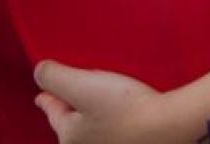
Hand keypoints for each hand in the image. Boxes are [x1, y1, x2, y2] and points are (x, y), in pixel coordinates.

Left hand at [34, 60, 172, 143]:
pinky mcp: (133, 140)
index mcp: (70, 136)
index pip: (52, 112)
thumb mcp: (80, 86)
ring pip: (93, 125)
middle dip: (71, 106)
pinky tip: (123, 105)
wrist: (169, 126)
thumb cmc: (125, 109)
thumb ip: (54, 77)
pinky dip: (113, 115)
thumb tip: (39, 72)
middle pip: (71, 122)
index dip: (47, 99)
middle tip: (73, 91)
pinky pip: (114, 126)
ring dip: (93, 111)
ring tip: (98, 96)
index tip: (42, 96)